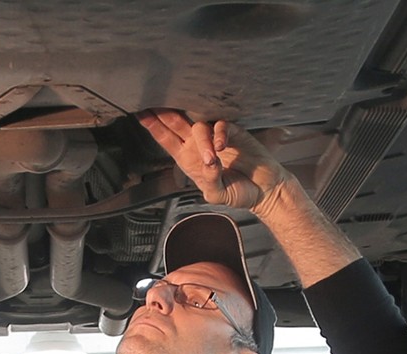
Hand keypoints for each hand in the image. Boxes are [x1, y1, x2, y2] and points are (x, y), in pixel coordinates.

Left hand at [137, 109, 300, 212]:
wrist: (265, 191)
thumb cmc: (240, 192)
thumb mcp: (219, 194)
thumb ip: (210, 181)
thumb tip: (209, 162)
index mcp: (189, 159)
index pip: (166, 139)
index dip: (154, 127)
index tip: (141, 115)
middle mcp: (199, 145)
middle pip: (177, 124)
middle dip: (164, 115)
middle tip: (153, 105)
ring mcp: (216, 138)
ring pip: (199, 126)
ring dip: (202, 141)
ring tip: (211, 159)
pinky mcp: (234, 134)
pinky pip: (221, 127)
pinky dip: (219, 135)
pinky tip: (221, 147)